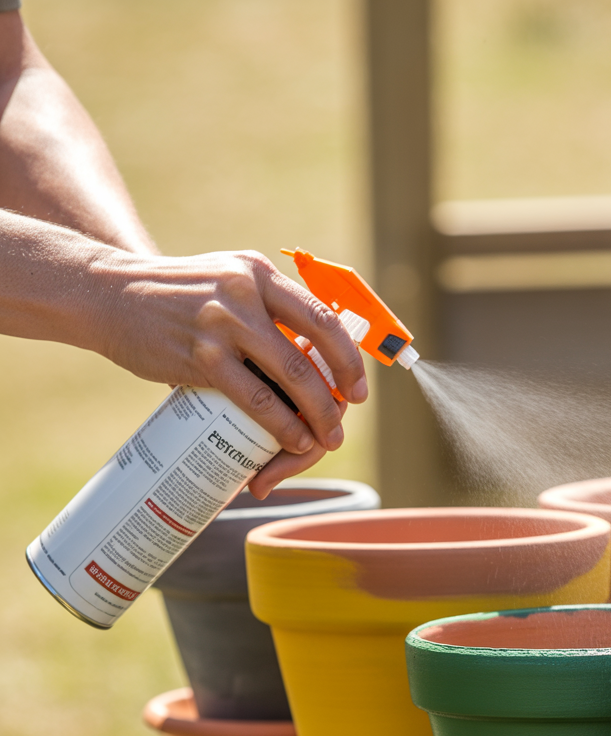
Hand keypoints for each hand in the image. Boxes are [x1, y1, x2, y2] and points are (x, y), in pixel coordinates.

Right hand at [90, 248, 367, 495]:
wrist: (107, 295)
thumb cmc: (175, 297)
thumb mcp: (225, 281)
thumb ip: (263, 306)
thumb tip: (309, 354)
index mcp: (259, 273)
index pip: (323, 315)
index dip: (349, 356)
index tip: (358, 385)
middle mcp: (246, 292)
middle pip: (316, 349)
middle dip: (338, 391)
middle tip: (343, 418)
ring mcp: (223, 324)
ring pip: (291, 377)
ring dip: (316, 416)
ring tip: (323, 439)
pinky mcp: (200, 357)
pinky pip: (256, 398)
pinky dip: (281, 425)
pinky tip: (292, 440)